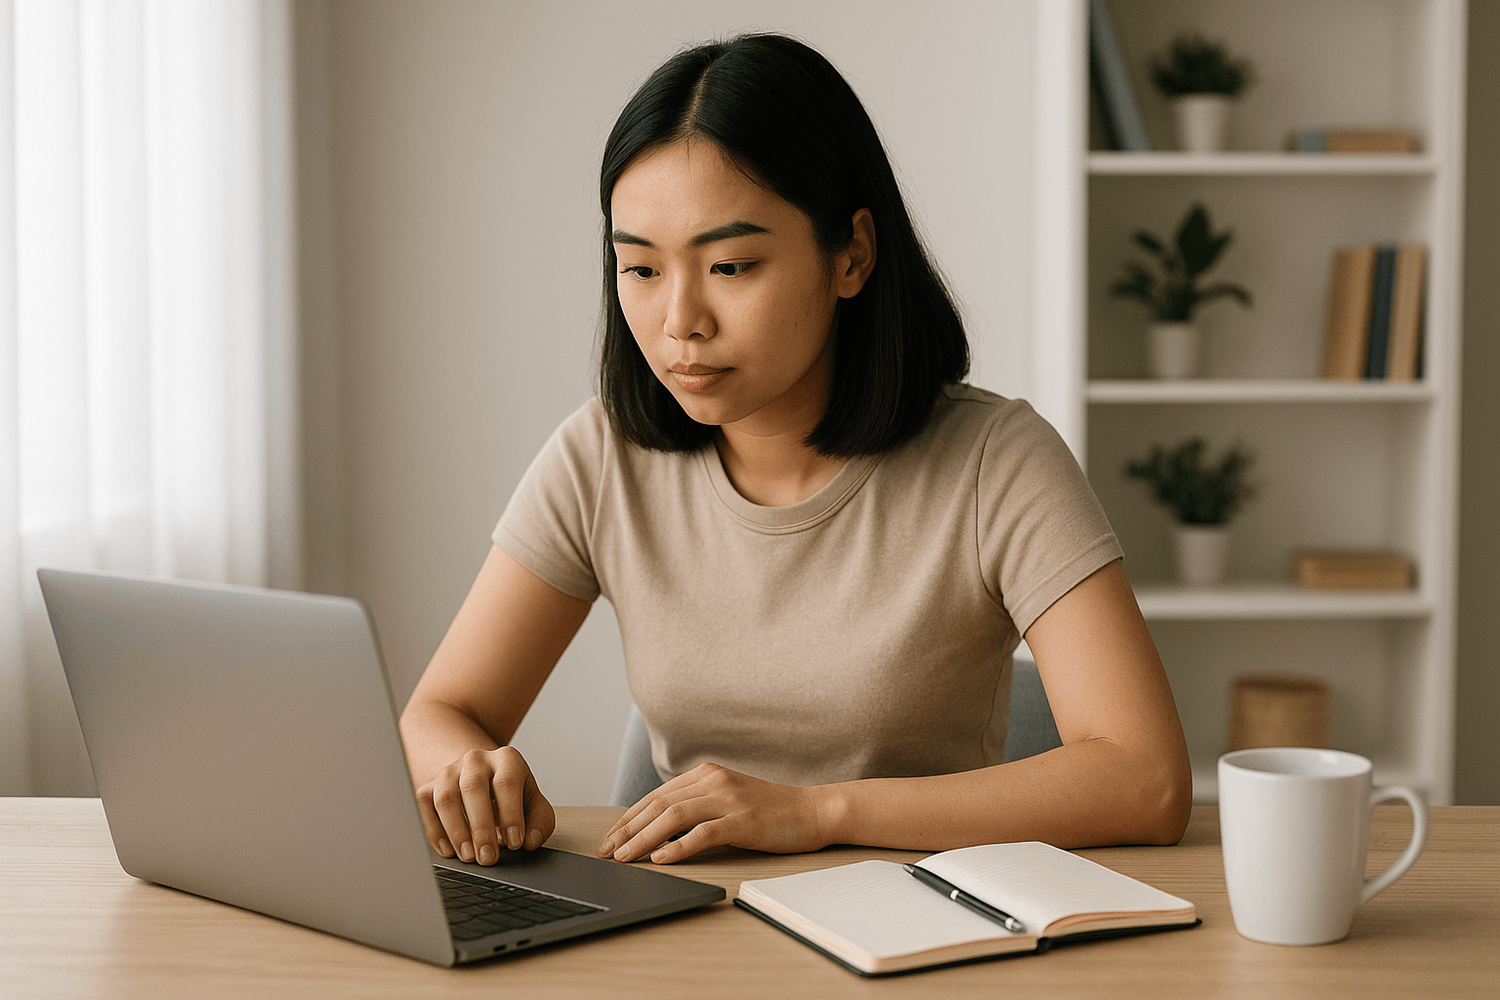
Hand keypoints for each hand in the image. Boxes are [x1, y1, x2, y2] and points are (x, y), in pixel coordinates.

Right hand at [414, 745, 555, 864]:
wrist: (485, 780)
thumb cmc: (512, 796)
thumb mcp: (534, 806)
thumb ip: (540, 823)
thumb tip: (530, 841)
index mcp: (507, 759)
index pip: (507, 782)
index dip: (510, 814)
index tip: (514, 843)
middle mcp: (476, 760)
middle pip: (473, 787)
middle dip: (481, 827)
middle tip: (488, 858)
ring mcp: (449, 771)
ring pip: (446, 797)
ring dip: (456, 830)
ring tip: (468, 856)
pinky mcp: (429, 786)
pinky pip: (424, 806)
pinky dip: (435, 831)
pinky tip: (449, 851)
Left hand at [597, 763, 826, 863]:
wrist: (813, 811)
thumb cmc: (770, 812)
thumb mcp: (727, 800)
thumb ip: (697, 806)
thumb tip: (657, 830)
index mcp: (705, 774)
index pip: (655, 797)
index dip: (628, 819)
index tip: (609, 839)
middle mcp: (713, 780)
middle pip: (657, 805)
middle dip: (627, 830)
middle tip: (606, 852)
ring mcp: (728, 799)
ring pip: (673, 816)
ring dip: (643, 838)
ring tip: (625, 857)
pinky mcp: (743, 820)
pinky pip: (703, 832)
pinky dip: (678, 846)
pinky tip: (662, 858)